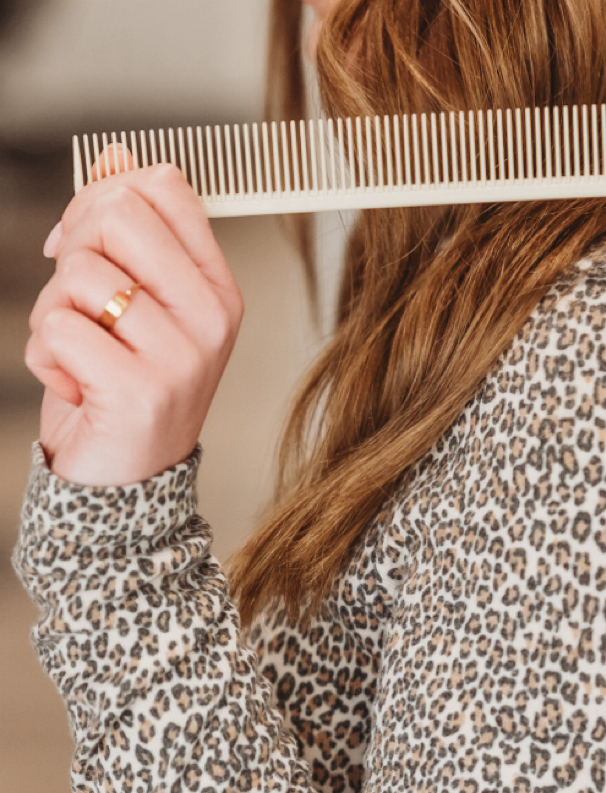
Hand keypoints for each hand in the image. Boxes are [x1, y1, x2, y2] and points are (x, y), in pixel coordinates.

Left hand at [26, 158, 243, 486]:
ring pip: (77, 273)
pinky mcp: (140, 390)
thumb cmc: (128, 385)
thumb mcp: (137, 302)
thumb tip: (118, 158)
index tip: (92, 243)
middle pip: (116, 215)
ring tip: (82, 352)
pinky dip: (44, 357)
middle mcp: (212, 318)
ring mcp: (183, 356)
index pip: (164, 189)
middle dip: (73, 250)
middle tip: (83, 302)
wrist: (128, 477)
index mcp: (217, 289)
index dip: (106, 199)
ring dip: (52, 312)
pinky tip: (75, 384)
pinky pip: (56, 328)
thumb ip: (128, 231)